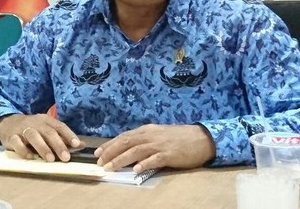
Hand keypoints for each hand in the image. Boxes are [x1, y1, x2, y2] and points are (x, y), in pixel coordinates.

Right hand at [0, 113, 81, 162]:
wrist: (7, 123)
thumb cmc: (32, 129)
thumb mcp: (47, 129)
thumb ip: (63, 137)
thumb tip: (82, 145)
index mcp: (46, 120)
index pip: (59, 126)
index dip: (68, 134)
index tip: (77, 144)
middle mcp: (35, 123)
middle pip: (48, 132)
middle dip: (58, 144)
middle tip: (66, 157)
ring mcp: (23, 129)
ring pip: (33, 136)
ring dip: (43, 147)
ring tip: (51, 159)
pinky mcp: (11, 137)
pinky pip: (17, 142)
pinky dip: (23, 150)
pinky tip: (30, 157)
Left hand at [95, 124, 215, 172]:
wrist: (201, 138)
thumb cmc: (178, 138)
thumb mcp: (158, 135)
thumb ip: (144, 141)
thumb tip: (128, 151)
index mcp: (146, 130)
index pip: (124, 137)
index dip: (110, 145)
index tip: (98, 153)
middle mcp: (150, 135)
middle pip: (126, 142)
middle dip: (111, 152)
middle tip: (99, 162)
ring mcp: (159, 144)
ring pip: (136, 151)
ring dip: (121, 159)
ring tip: (110, 168)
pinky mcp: (169, 154)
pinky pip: (154, 159)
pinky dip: (144, 164)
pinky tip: (135, 170)